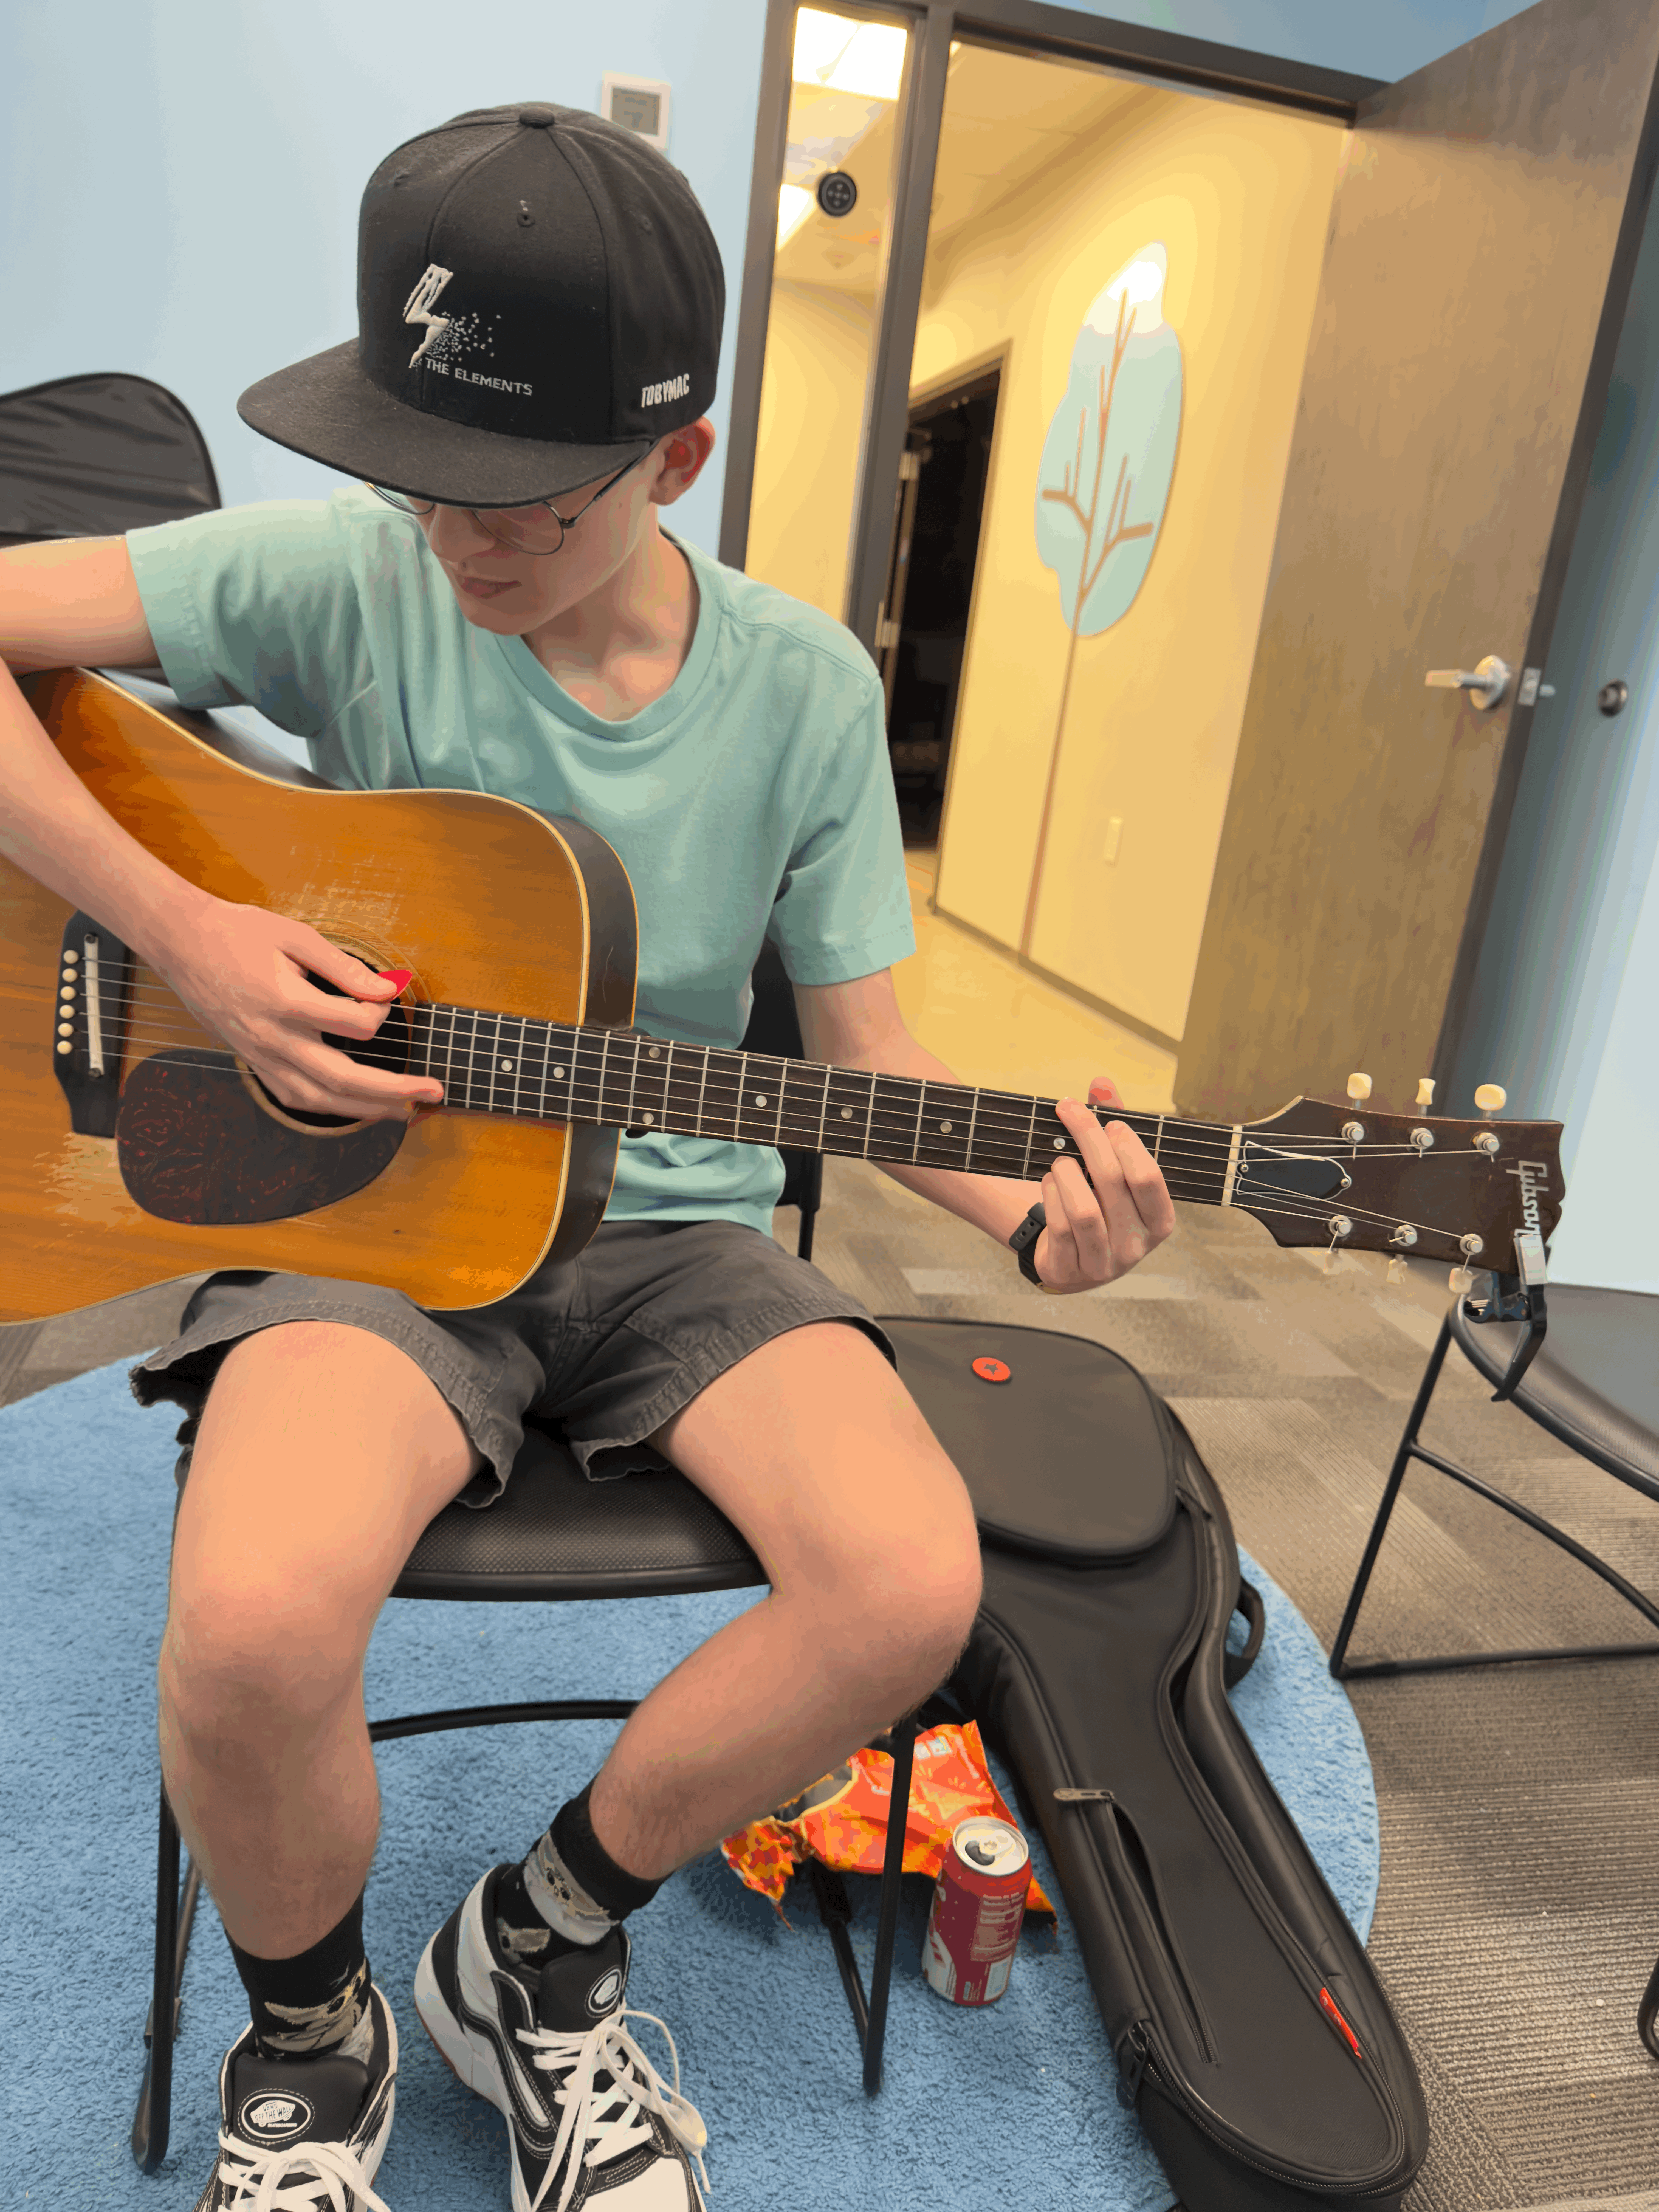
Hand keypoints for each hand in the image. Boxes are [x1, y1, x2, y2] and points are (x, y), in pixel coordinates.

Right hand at [150, 900, 443, 1121]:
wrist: (182, 943)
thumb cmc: (238, 934)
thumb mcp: (295, 935)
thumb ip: (343, 967)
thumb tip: (388, 989)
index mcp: (284, 1000)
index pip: (353, 1024)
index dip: (381, 1013)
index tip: (388, 996)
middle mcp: (272, 1037)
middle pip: (342, 1078)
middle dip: (394, 1090)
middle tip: (433, 1091)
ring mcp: (259, 1055)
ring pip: (319, 1098)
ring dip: (367, 1109)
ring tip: (404, 1109)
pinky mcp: (252, 1062)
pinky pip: (294, 1097)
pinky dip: (329, 1107)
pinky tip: (354, 1106)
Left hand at [1032, 1076, 1174, 1290]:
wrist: (1074, 1259)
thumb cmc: (1102, 1205)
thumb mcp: (1115, 1169)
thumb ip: (1113, 1127)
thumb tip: (1102, 1084)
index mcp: (1159, 1220)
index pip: (1148, 1177)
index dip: (1127, 1143)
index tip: (1109, 1121)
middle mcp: (1136, 1246)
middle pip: (1111, 1182)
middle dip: (1087, 1137)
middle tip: (1068, 1109)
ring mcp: (1103, 1263)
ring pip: (1083, 1209)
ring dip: (1065, 1172)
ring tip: (1060, 1161)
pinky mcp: (1070, 1271)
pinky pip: (1058, 1226)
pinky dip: (1050, 1196)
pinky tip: (1050, 1183)